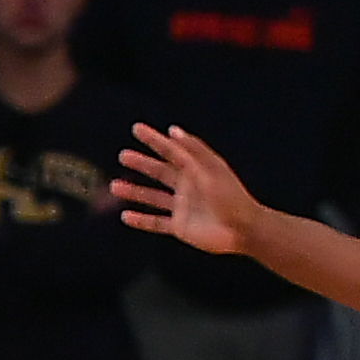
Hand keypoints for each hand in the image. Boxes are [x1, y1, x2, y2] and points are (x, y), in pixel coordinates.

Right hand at [113, 123, 259, 258]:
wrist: (244, 231)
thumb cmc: (232, 198)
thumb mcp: (211, 171)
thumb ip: (191, 151)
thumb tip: (173, 130)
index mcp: (198, 171)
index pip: (172, 151)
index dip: (155, 139)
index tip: (137, 128)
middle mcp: (189, 188)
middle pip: (161, 172)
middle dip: (142, 164)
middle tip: (123, 155)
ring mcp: (184, 208)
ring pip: (154, 198)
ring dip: (135, 192)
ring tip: (115, 186)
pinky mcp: (181, 227)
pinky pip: (157, 223)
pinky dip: (141, 220)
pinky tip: (125, 216)